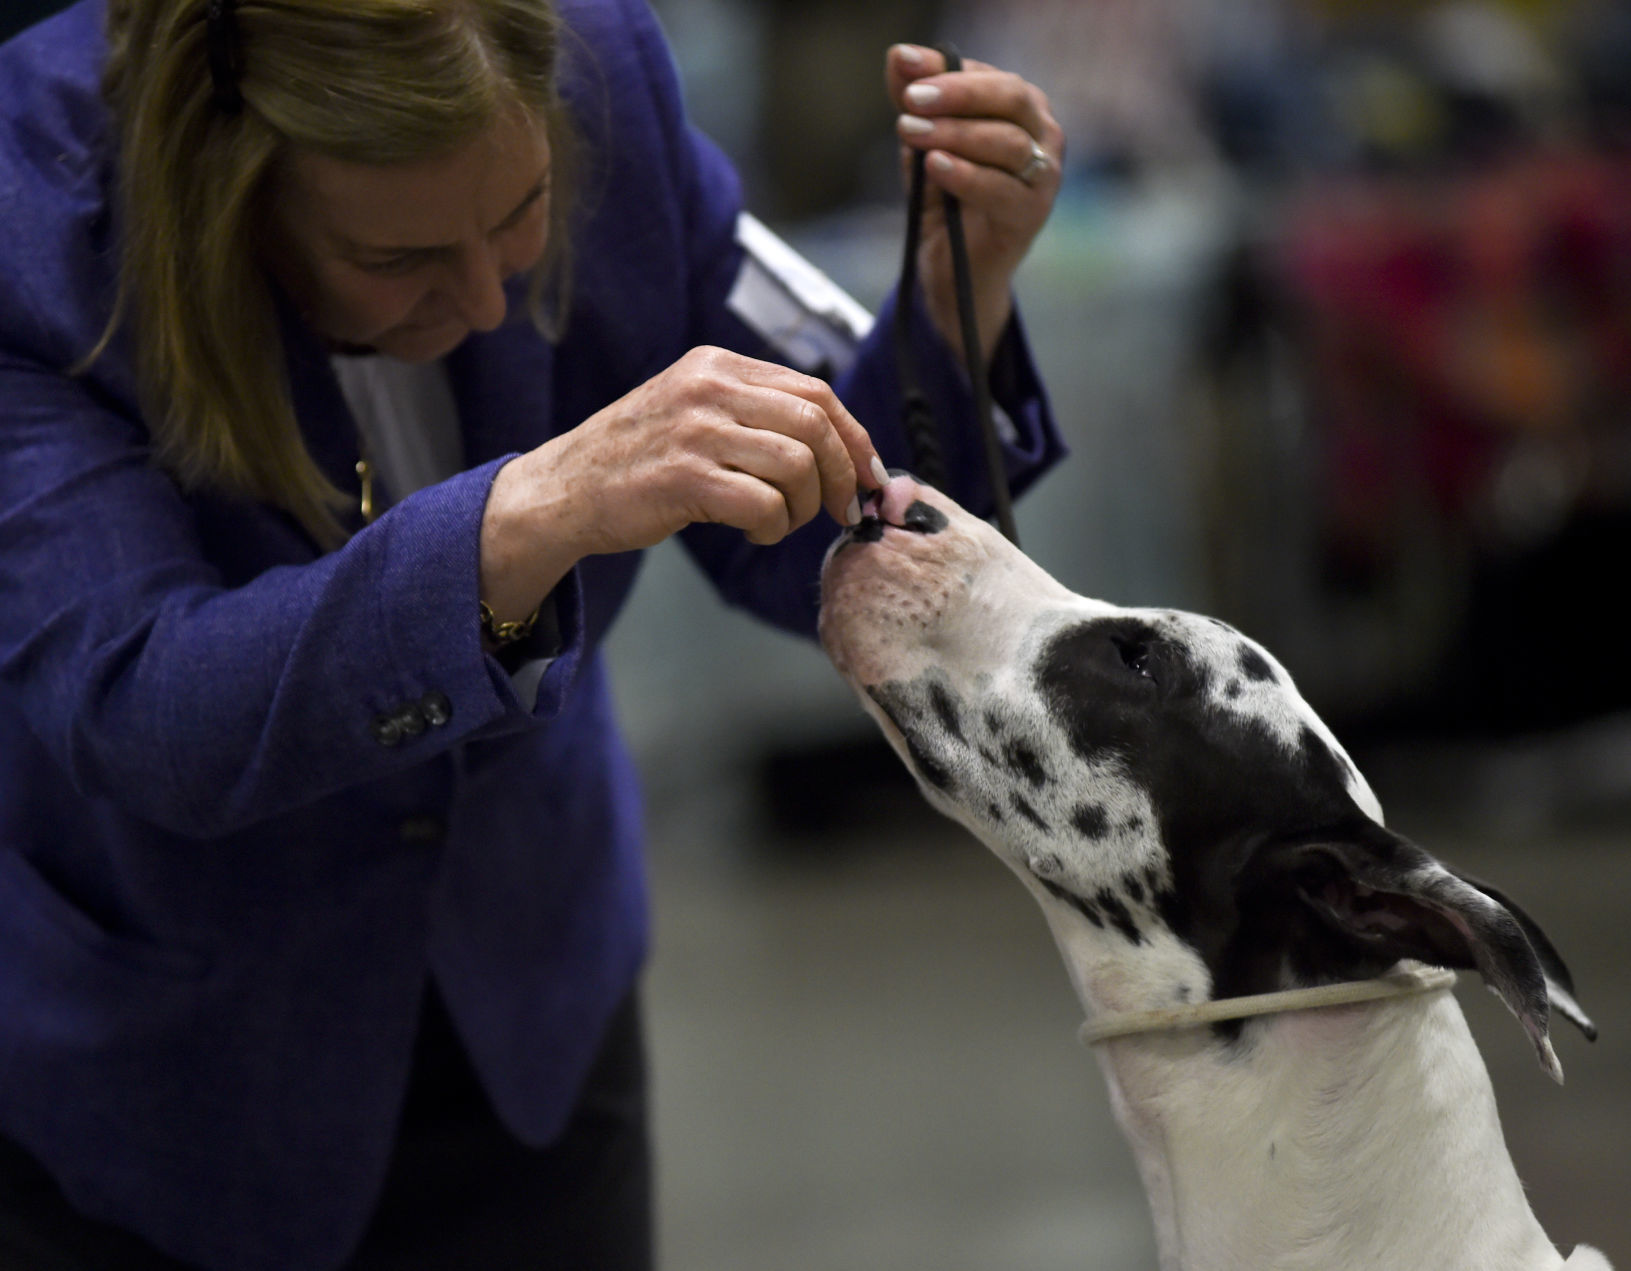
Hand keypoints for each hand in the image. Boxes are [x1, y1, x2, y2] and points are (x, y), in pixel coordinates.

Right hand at [478, 346, 882, 622]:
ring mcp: (694, 430)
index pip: (817, 390)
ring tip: (779, 520)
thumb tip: (841, 447)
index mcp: (717, 364)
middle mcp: (708, 387)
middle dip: (842, 475)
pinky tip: (755, 530)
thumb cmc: (638, 459)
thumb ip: (755, 412)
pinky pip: (763, 504)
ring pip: (796, 464)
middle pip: (816, 424)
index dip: (855, 438)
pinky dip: (772, 526)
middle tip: (841, 510)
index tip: (869, 476)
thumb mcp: (694, 409)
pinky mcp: (682, 478)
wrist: (563, 489)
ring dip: (804, 506)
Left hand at [886, 44, 1063, 365]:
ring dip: (956, 134)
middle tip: (911, 99)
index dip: (944, 67)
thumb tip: (898, 57)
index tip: (903, 64)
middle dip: (958, 94)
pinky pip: (1003, 190)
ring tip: (910, 132)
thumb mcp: (923, 145)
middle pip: (1011, 98)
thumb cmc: (944, 201)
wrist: (954, 269)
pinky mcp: (1032, 215)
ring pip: (1009, 142)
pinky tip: (935, 166)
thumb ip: (915, 104)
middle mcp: (1042, 134)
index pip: (987, 75)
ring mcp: (1044, 176)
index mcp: (1020, 108)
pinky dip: (967, 175)